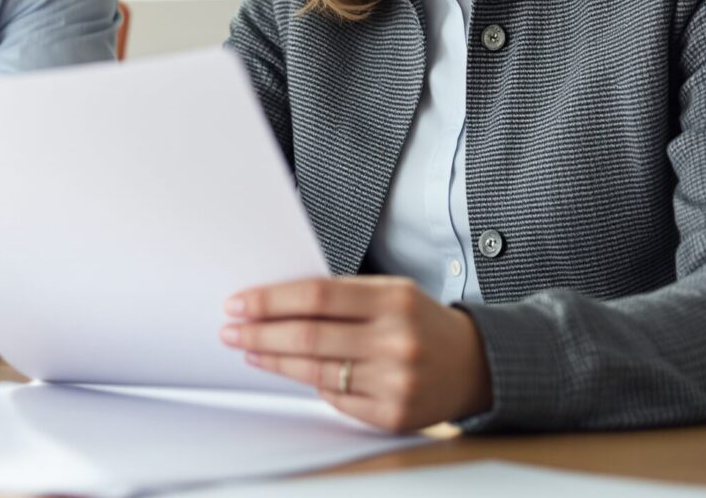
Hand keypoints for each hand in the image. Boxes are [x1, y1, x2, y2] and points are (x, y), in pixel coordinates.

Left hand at [220, 276, 490, 431]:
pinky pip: (335, 399)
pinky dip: (308, 384)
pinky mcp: (393, 414)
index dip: (270, 300)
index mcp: (393, 299)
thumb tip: (274, 302)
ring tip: (249, 349)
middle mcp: (396, 340)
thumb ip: (341, 296)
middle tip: (229, 329)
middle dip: (260, 333)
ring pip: (315, 371)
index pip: (316, 296)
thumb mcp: (391, 292)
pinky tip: (289, 371)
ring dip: (273, 360)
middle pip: (308, 336)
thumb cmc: (420, 321)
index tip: (237, 303)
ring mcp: (395, 381)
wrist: (476, 364)